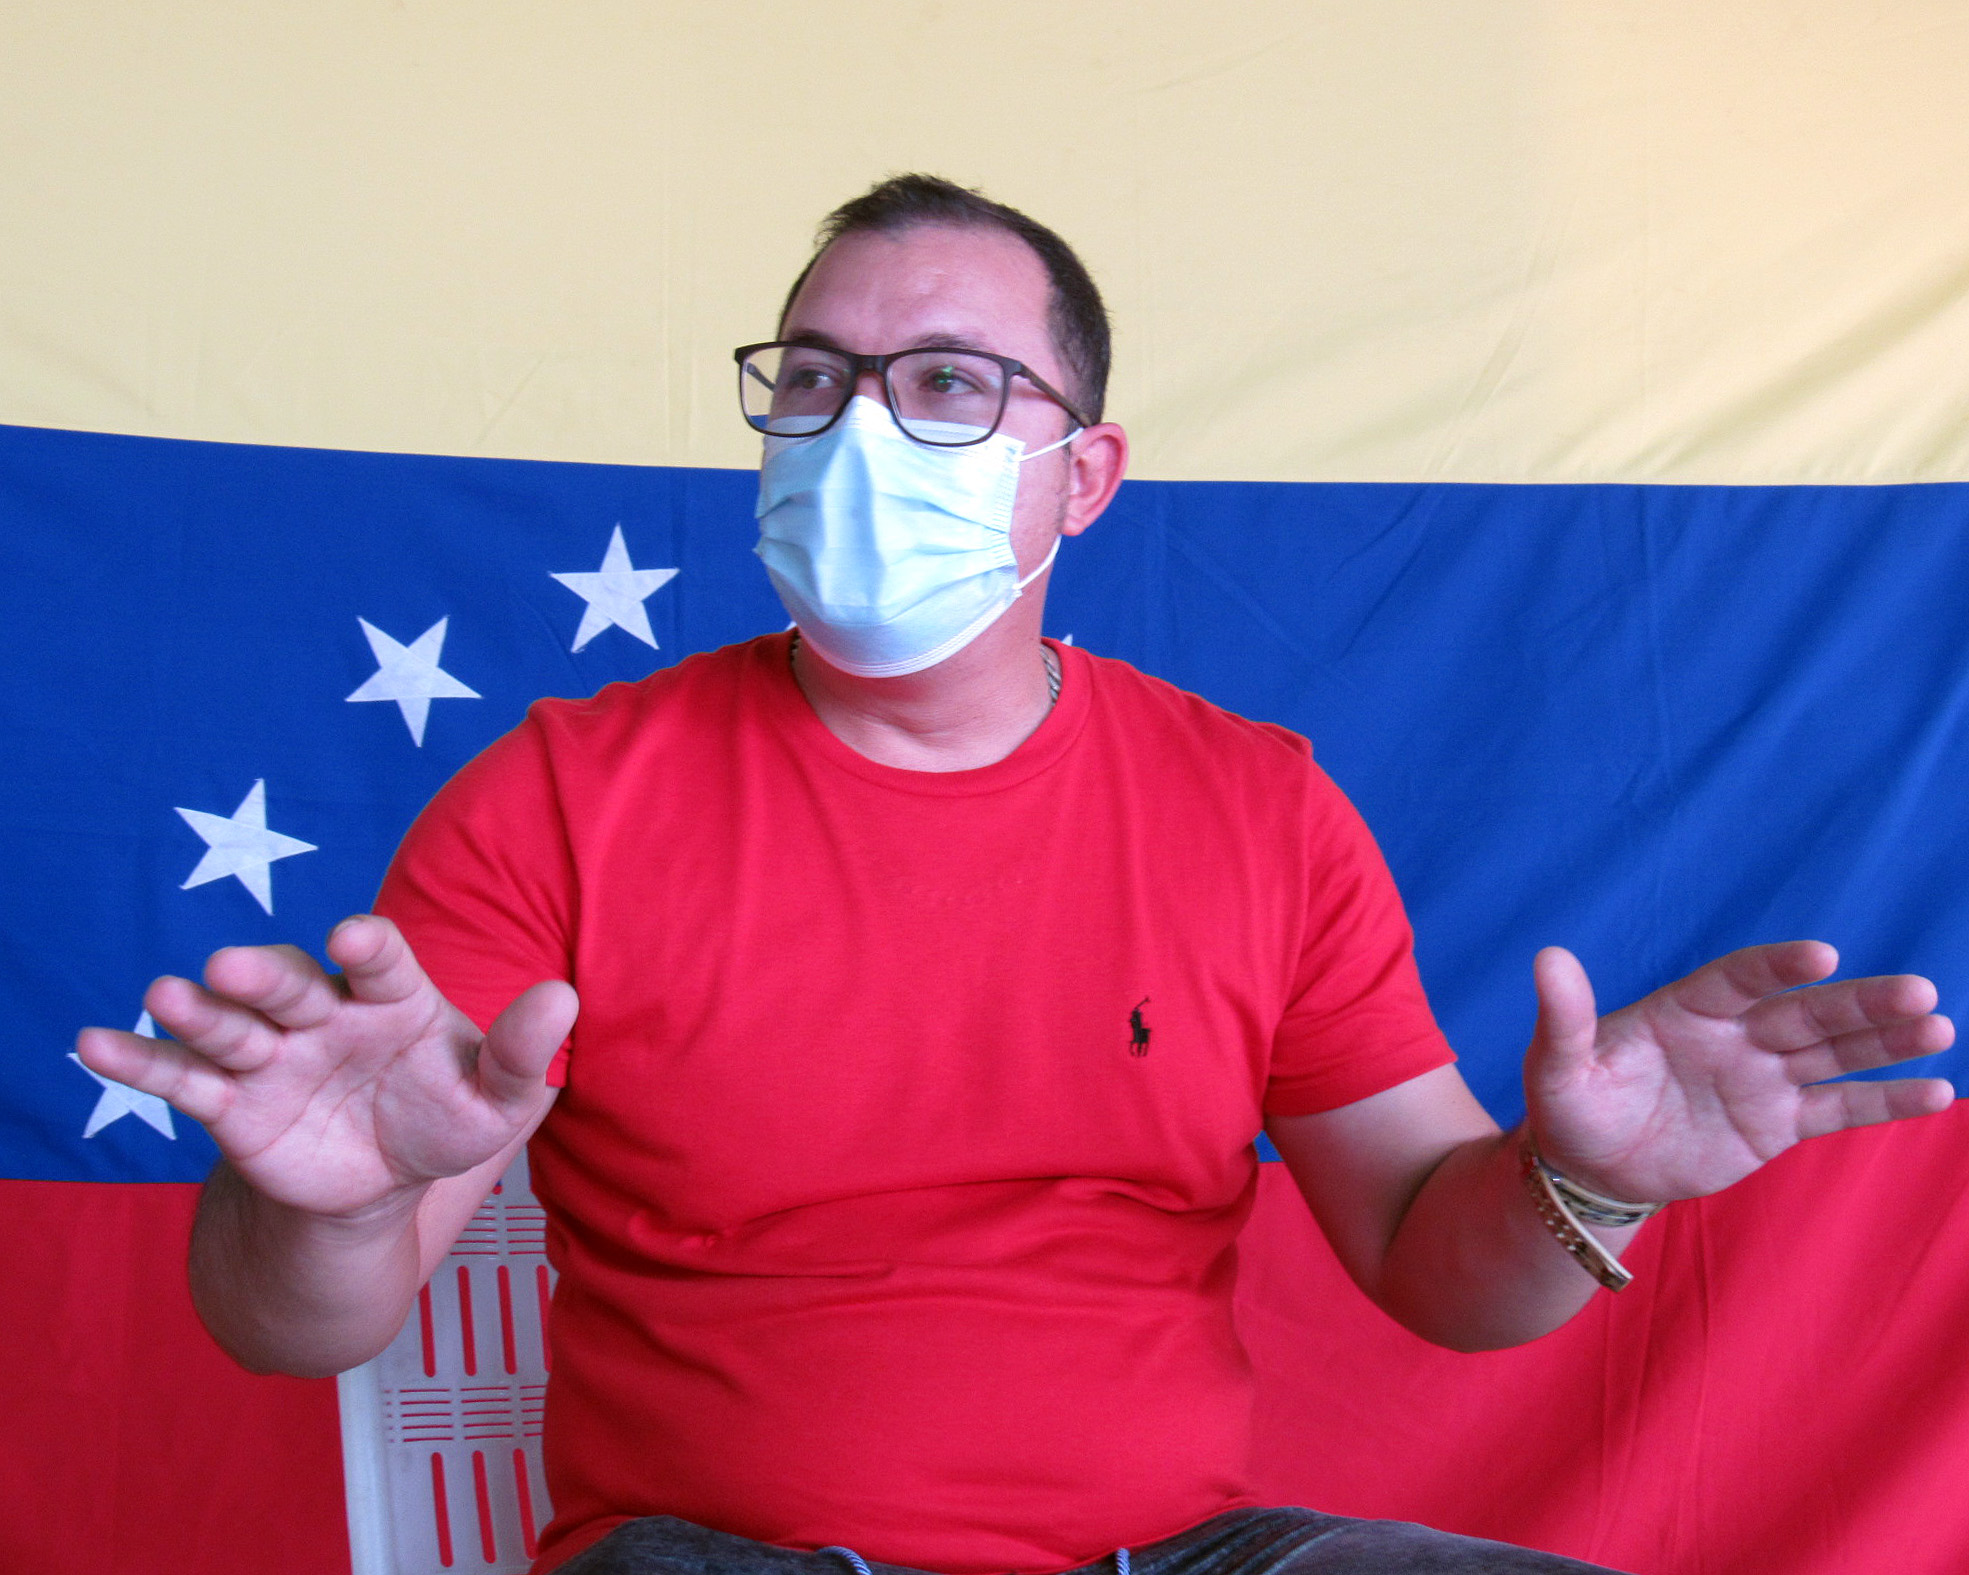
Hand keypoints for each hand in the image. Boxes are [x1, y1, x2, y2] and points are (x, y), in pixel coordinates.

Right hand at [73, 915, 575, 1219]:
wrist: (383, 1181)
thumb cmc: (447, 1118)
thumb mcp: (497, 1100)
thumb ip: (523, 1052)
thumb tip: (566, 995)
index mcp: (394, 995)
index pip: (379, 961)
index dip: (367, 948)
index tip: (351, 937)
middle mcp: (325, 1012)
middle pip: (289, 985)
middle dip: (262, 975)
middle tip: (231, 967)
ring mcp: (274, 1054)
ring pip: (230, 1026)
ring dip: (195, 1011)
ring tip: (164, 996)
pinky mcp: (233, 1104)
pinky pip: (182, 1081)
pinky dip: (140, 1062)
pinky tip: (93, 1043)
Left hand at [1524, 941, 1953, 1202]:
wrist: (1592, 1168)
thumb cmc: (1572, 1106)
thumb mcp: (1558, 1065)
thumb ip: (1565, 1016)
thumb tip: (1547, 958)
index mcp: (1686, 1009)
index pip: (1741, 978)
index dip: (1779, 966)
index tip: (1824, 956)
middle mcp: (1734, 1035)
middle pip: (1805, 1012)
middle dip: (1860, 1003)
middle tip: (1919, 991)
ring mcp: (1761, 1078)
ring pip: (1834, 1054)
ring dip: (1885, 1042)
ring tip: (1938, 1025)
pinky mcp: (1778, 1124)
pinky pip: (1838, 1108)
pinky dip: (1885, 1100)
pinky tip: (1938, 1090)